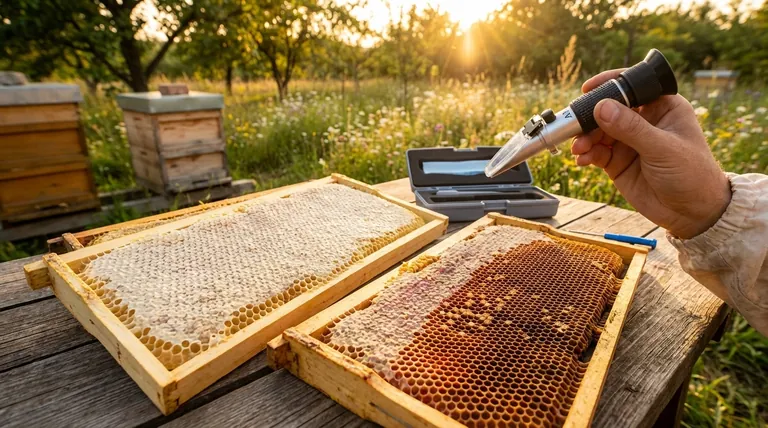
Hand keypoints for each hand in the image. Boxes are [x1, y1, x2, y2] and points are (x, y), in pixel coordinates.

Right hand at [571, 69, 731, 238]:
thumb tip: (601, 108)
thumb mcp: (663, 149)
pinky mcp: (617, 161)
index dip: (609, 85)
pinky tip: (582, 160)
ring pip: (597, 131)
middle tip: (574, 127)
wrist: (691, 213)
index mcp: (663, 106)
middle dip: (589, 118)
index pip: (632, 86)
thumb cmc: (692, 174)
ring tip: (579, 149)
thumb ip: (631, 129)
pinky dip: (585, 154)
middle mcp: (643, 120)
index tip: (587, 90)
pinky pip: (595, 152)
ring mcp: (628, 141)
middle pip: (608, 109)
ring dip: (584, 138)